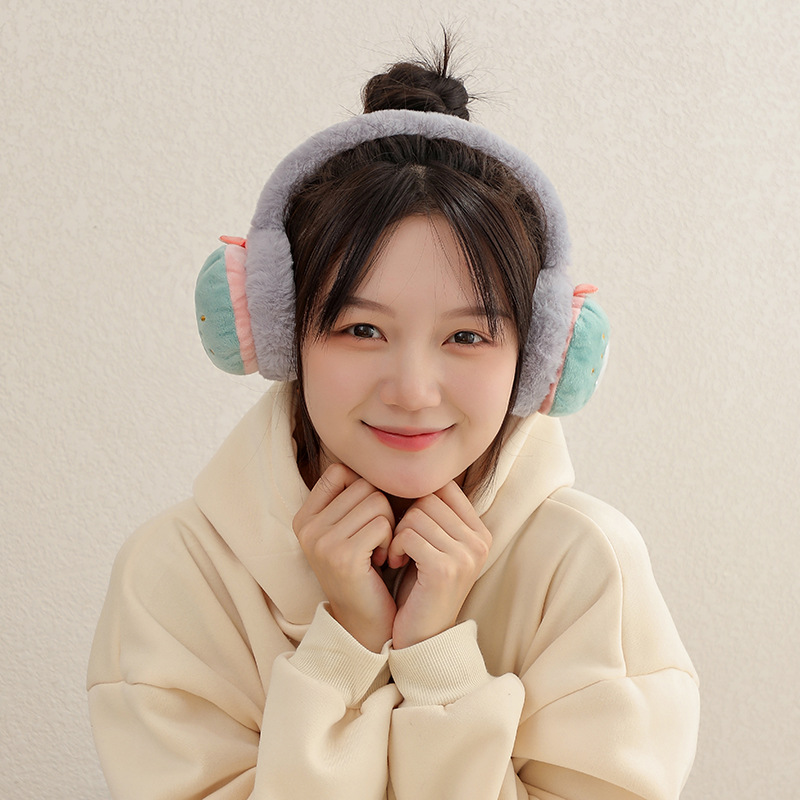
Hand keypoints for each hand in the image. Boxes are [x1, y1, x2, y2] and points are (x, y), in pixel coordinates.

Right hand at [293, 463, 395, 651]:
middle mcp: (306, 527)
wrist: (364, 623)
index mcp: (304, 517)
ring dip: (390, 525)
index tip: (369, 518)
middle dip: (382, 509)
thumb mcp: (350, 530)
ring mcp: (321, 541)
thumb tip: (383, 459)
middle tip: (379, 539)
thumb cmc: (366, 570)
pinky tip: (384, 561)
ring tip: (381, 550)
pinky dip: (392, 540)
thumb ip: (354, 497)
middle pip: (363, 484)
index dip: (365, 489)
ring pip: (376, 501)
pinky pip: (382, 523)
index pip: (341, 471)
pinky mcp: (342, 556)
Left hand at [387, 481, 490, 648]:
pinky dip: (396, 547)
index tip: (407, 523)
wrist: (422, 637)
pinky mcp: (446, 569)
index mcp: (480, 531)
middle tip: (399, 542)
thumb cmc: (421, 587)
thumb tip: (409, 472)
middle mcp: (479, 541)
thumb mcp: (434, 545)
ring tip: (398, 555)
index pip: (444, 487)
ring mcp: (466, 555)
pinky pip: (409, 535)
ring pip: (416, 514)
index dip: (417, 498)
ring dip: (398, 534)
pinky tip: (396, 563)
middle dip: (406, 517)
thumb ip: (433, 514)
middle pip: (428, 497)